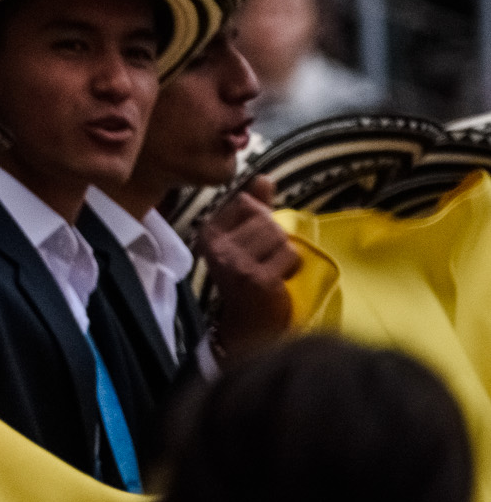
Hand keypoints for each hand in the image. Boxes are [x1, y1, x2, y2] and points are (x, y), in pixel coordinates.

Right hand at [197, 188, 300, 355]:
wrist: (249, 323)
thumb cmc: (248, 277)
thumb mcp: (245, 238)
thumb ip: (254, 206)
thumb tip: (263, 178)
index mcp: (209, 231)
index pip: (246, 203)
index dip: (260, 218)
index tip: (252, 241)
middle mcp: (215, 246)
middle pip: (265, 218)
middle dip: (274, 237)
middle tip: (264, 259)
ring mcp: (234, 262)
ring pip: (280, 236)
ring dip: (284, 252)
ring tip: (271, 268)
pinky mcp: (256, 278)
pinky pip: (290, 255)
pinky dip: (291, 267)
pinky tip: (277, 279)